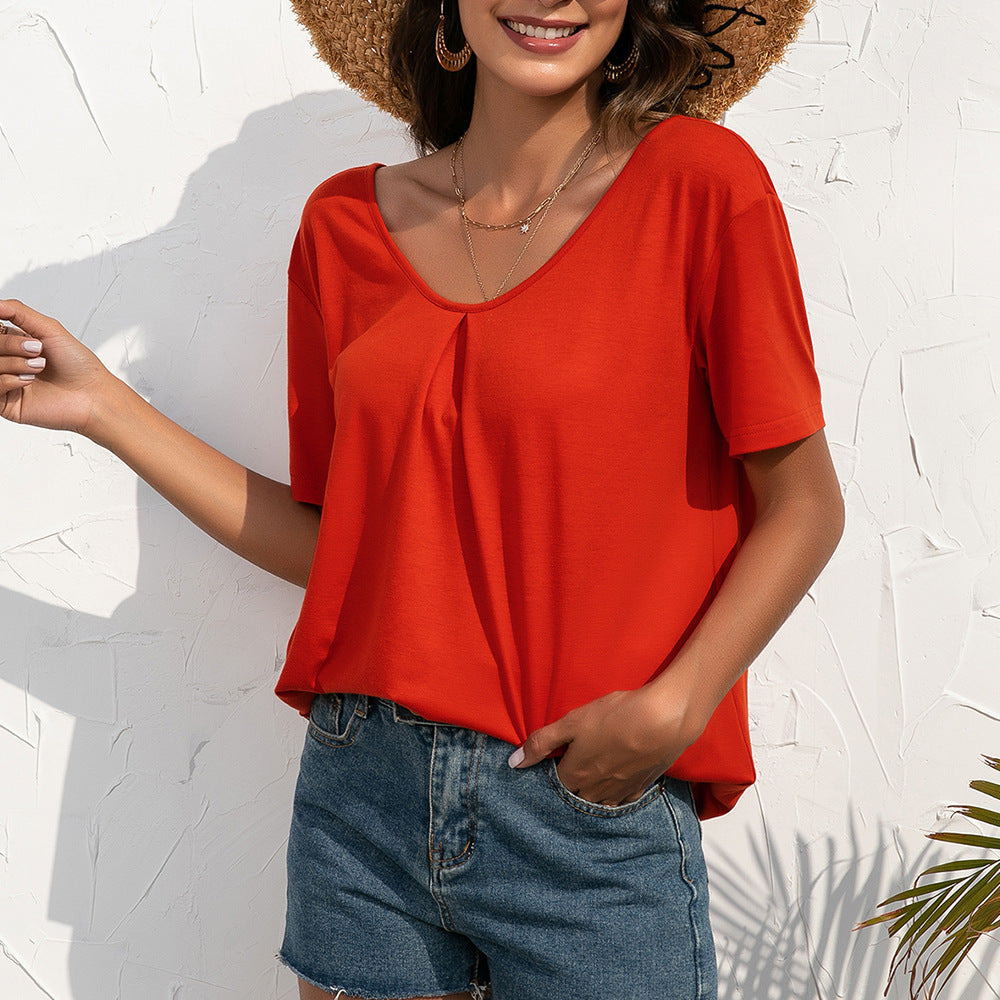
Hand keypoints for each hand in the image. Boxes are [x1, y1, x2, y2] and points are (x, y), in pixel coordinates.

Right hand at [0, 299, 113, 434]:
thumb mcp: (49, 329)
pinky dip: (11, 380)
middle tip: (37, 349)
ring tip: (40, 367)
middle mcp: (10, 362)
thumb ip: (18, 312)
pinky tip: (30, 382)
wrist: (93, 395)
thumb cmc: (79, 365)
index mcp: (16, 344)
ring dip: (16, 363)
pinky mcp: (6, 404)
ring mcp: (7, 383)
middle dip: (11, 345)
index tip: (17, 332)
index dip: (0, 330)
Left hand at [509, 685, 705, 806]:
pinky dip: (616, 791)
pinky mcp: (642, 786)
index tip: (557, 757)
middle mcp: (596, 791)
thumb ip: (541, 742)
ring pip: (599, 800)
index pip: (555, 784)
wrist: (664, 719)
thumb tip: (512, 763)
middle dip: (572, 784)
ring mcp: (621, 791)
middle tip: (576, 762)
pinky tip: (618, 778)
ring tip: (595, 771)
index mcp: (576, 776)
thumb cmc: (615, 716)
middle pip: (576, 795)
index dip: (554, 770)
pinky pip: (623, 798)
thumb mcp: (572, 722)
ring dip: (593, 790)